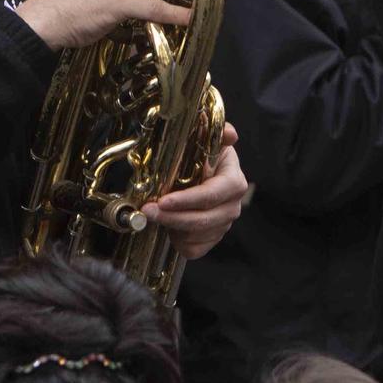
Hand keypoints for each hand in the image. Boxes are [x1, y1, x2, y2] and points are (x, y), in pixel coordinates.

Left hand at [144, 123, 246, 259]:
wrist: (203, 175)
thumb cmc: (203, 157)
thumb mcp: (210, 141)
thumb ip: (219, 133)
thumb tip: (231, 134)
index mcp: (234, 181)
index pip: (212, 194)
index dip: (187, 200)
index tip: (163, 201)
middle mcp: (233, 205)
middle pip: (203, 219)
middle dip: (172, 217)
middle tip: (148, 210)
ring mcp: (224, 224)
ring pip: (196, 235)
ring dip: (173, 227)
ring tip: (156, 214)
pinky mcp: (213, 238)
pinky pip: (195, 249)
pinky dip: (179, 241)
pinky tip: (170, 227)